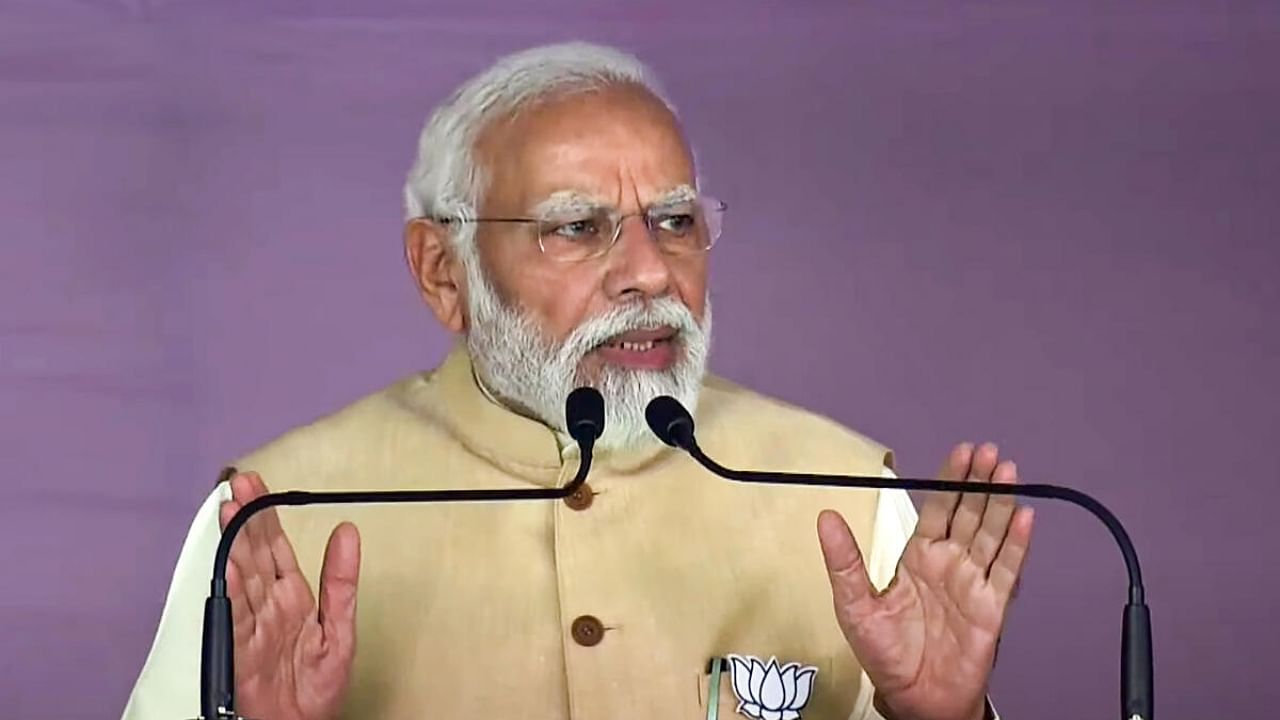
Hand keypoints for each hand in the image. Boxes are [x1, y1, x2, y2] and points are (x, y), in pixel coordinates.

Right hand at [220, 472, 361, 719]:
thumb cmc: (319, 688)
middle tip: (240, 484)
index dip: (267, 516)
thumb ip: (342, 580)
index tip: (258, 485)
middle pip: (254, 553)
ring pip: (241, 576)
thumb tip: (348, 534)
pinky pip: (235, 615)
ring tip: (230, 512)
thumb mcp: (340, 628)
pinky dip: (231, 589)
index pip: (275, 547)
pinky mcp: (240, 649)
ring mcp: (252, 625)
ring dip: (234, 544)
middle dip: (247, 518)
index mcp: (293, 597)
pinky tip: (229, 565)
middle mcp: (269, 606)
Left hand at [818, 443, 1032, 719]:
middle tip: (988, 452)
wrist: (913, 697)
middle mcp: (949, 563)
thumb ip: (844, 560)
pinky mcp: (991, 606)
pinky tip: (1025, 517)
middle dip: (979, 482)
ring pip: (990, 534)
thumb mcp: (853, 604)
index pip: (938, 509)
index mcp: (918, 557)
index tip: (961, 453)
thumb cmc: (885, 653)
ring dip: (1001, 503)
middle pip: (968, 513)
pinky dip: (1016, 544)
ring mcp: (973, 582)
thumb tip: (825, 517)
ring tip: (1008, 472)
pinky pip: (1006, 570)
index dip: (950, 480)